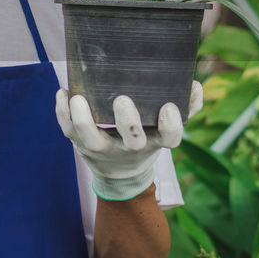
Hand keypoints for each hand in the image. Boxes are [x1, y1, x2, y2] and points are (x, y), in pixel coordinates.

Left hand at [55, 81, 202, 200]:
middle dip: (127, 121)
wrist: (120, 172)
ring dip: (84, 119)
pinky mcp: (81, 144)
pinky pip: (69, 130)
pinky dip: (62, 112)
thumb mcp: (166, 128)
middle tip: (122, 100)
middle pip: (132, 141)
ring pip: (92, 139)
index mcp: (155, 141)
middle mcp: (129, 148)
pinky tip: (63, 93)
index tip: (169, 108)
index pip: (170, 139)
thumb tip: (195, 85)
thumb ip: (187, 108)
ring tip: (78, 98)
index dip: (171, 126)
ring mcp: (103, 148)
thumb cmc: (147, 138)